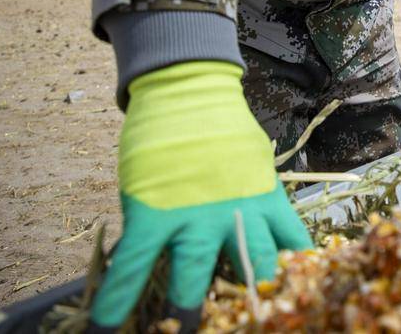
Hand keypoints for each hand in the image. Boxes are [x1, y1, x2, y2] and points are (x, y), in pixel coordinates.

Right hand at [90, 62, 310, 329]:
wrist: (187, 91)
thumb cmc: (221, 129)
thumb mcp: (252, 163)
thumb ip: (257, 199)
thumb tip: (268, 230)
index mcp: (266, 202)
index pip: (290, 247)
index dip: (294, 279)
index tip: (297, 304)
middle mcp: (235, 213)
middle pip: (249, 269)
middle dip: (249, 304)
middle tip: (250, 326)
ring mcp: (193, 215)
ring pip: (194, 275)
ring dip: (187, 311)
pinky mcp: (151, 213)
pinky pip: (134, 265)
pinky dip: (116, 299)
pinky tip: (104, 326)